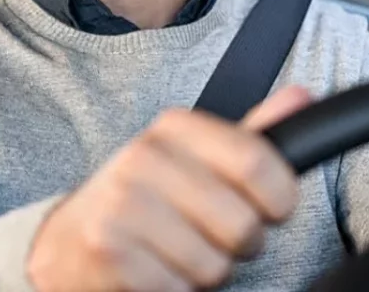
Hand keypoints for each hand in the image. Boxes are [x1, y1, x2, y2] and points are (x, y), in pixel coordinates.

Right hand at [26, 86, 311, 291]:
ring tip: (177, 254)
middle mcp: (143, 157)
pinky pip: (179, 290)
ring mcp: (121, 203)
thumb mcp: (196, 160)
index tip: (271, 210)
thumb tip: (301, 97)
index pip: (258, 161)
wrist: (67, 242)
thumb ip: (251, 136)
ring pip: (214, 265)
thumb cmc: (145, 201)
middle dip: (238, 246)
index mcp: (174, 127)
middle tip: (209, 236)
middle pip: (242, 224)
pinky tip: (155, 271)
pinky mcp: (107, 250)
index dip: (280, 200)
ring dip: (204, 273)